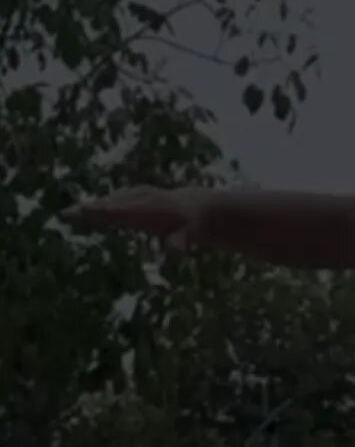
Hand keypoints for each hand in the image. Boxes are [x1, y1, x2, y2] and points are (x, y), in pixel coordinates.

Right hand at [63, 186, 209, 249]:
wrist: (194, 206)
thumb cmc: (189, 224)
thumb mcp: (188, 233)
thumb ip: (179, 241)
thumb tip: (175, 250)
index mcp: (151, 208)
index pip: (123, 210)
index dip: (105, 212)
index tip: (88, 212)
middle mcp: (141, 198)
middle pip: (112, 204)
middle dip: (92, 209)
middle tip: (68, 213)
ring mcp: (136, 195)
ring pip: (110, 201)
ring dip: (91, 207)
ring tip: (69, 213)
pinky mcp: (132, 196)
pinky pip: (113, 201)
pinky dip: (99, 206)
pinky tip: (84, 211)